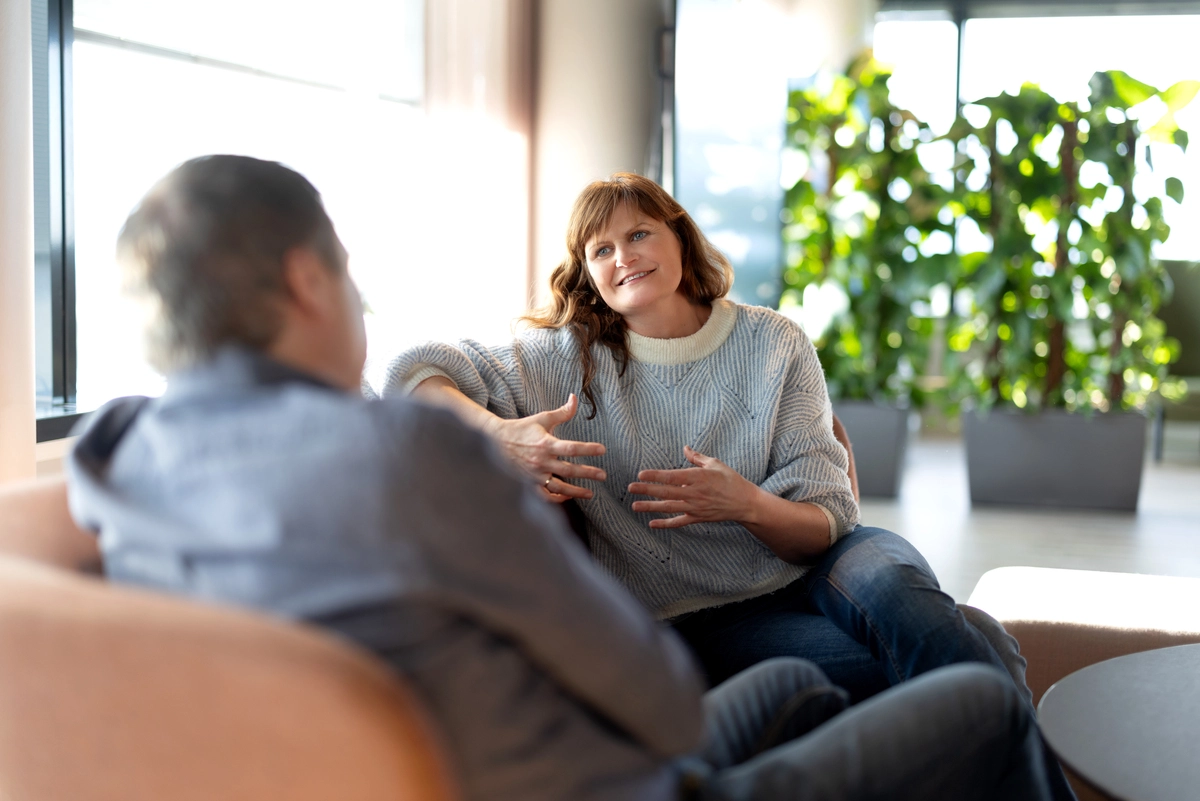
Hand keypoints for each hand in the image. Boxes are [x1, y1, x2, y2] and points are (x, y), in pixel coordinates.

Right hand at [487, 394, 606, 502]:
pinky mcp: (528, 484)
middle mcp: (541, 461)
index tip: (602, 450)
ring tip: (590, 493)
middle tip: (603, 475)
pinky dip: (556, 498)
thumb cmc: (522, 428)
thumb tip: (575, 398)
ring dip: (576, 491)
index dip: (588, 449)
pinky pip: (544, 495)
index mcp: (546, 444)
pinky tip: (568, 497)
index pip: (571, 448)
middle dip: (588, 473)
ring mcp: (534, 475)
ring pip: (558, 487)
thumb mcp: (542, 419)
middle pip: (569, 470)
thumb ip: (562, 413)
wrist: (495, 441)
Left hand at [628, 446, 760, 527]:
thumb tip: (685, 448)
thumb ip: (697, 458)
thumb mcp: (716, 464)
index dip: (655, 476)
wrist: (745, 503)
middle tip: (631, 488)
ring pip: (669, 507)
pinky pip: (679, 522)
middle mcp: (695, 493)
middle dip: (647, 490)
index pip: (672, 477)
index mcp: (698, 477)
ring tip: (635, 506)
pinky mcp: (698, 518)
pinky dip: (665, 524)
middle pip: (666, 492)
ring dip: (650, 507)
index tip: (641, 474)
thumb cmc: (731, 480)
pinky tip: (652, 524)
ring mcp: (695, 507)